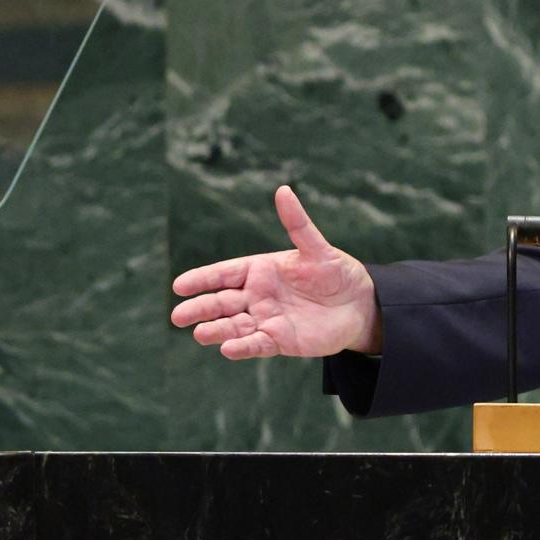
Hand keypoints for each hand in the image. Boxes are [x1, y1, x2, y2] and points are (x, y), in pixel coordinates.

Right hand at [170, 185, 380, 359]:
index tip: (179, 286)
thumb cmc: (337, 272)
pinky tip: (228, 349)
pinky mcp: (279, 340)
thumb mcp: (318, 248)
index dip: (201, 280)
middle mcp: (256, 296)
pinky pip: (256, 344)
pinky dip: (242, 347)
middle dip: (200, 308)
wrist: (360, 304)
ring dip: (216, 330)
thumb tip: (283, 190)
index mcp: (259, 270)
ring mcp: (265, 319)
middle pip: (221, 302)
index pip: (223, 274)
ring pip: (233, 326)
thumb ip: (298, 224)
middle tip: (178, 316)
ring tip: (199, 334)